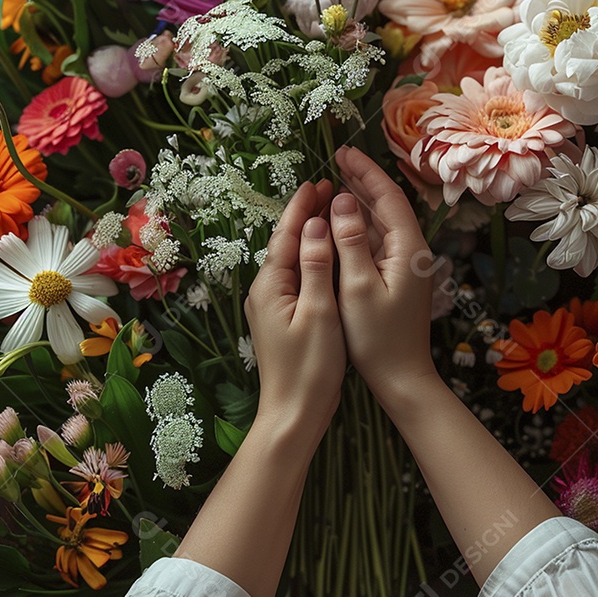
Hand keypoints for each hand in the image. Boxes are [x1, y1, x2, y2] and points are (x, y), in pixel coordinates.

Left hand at [244, 178, 345, 438]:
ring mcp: (272, 307)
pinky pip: (298, 277)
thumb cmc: (310, 368)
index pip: (287, 234)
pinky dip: (313, 259)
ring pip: (292, 260)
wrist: (295, 415)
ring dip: (311, 235)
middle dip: (306, 215)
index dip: (303, 207)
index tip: (321, 181)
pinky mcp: (283, 320)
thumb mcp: (318, 313)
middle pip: (287, 243)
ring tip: (332, 213)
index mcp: (270, 286)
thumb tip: (315, 224)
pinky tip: (329, 256)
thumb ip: (316, 266)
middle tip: (330, 188)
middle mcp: (265, 292)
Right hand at [329, 147, 435, 403]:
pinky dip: (359, 224)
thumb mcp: (358, 288)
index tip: (343, 153)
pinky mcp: (396, 277)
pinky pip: (378, 239)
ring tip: (335, 181)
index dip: (365, 172)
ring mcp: (405, 265)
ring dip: (360, 200)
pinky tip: (342, 219)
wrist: (402, 378)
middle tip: (337, 159)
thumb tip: (342, 200)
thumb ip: (350, 241)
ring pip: (382, 221)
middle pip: (388, 205)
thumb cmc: (378, 339)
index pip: (388, 197)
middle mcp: (412, 251)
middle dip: (363, 180)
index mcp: (408, 249)